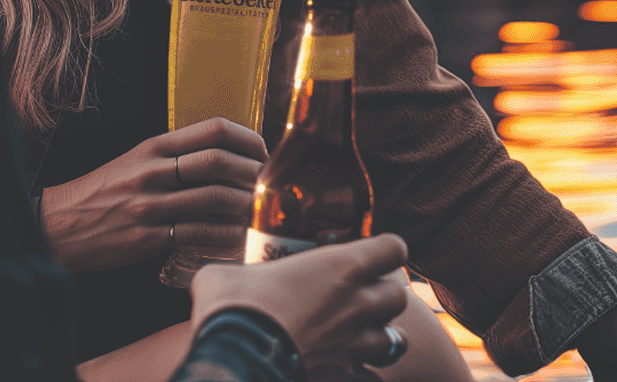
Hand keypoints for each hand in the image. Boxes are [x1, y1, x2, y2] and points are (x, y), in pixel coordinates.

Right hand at [40, 119, 267, 274]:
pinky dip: (224, 235)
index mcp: (153, 146)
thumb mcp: (135, 160)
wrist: (60, 225)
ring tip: (255, 209)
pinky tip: (236, 236)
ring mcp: (150, 204)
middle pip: (218, 161)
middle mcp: (153, 170)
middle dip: (252, 172)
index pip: (211, 130)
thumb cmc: (102, 191)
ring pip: (212, 198)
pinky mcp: (147, 238)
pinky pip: (197, 234)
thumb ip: (173, 155)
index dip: (247, 138)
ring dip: (243, 204)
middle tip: (266, 182)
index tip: (263, 151)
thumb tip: (223, 157)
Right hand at [192, 235, 409, 375]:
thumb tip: (218, 278)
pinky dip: (360, 374)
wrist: (233, 360)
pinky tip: (342, 370)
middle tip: (361, 298)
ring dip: (380, 338)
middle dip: (383, 297)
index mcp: (340, 267)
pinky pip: (368, 378)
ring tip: (360, 338)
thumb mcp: (226, 275)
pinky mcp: (343, 378)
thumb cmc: (231, 307)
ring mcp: (353, 346)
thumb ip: (238, 272)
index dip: (385, 250)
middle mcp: (357, 304)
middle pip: (398, 297)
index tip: (370, 255)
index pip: (393, 248)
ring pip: (395, 342)